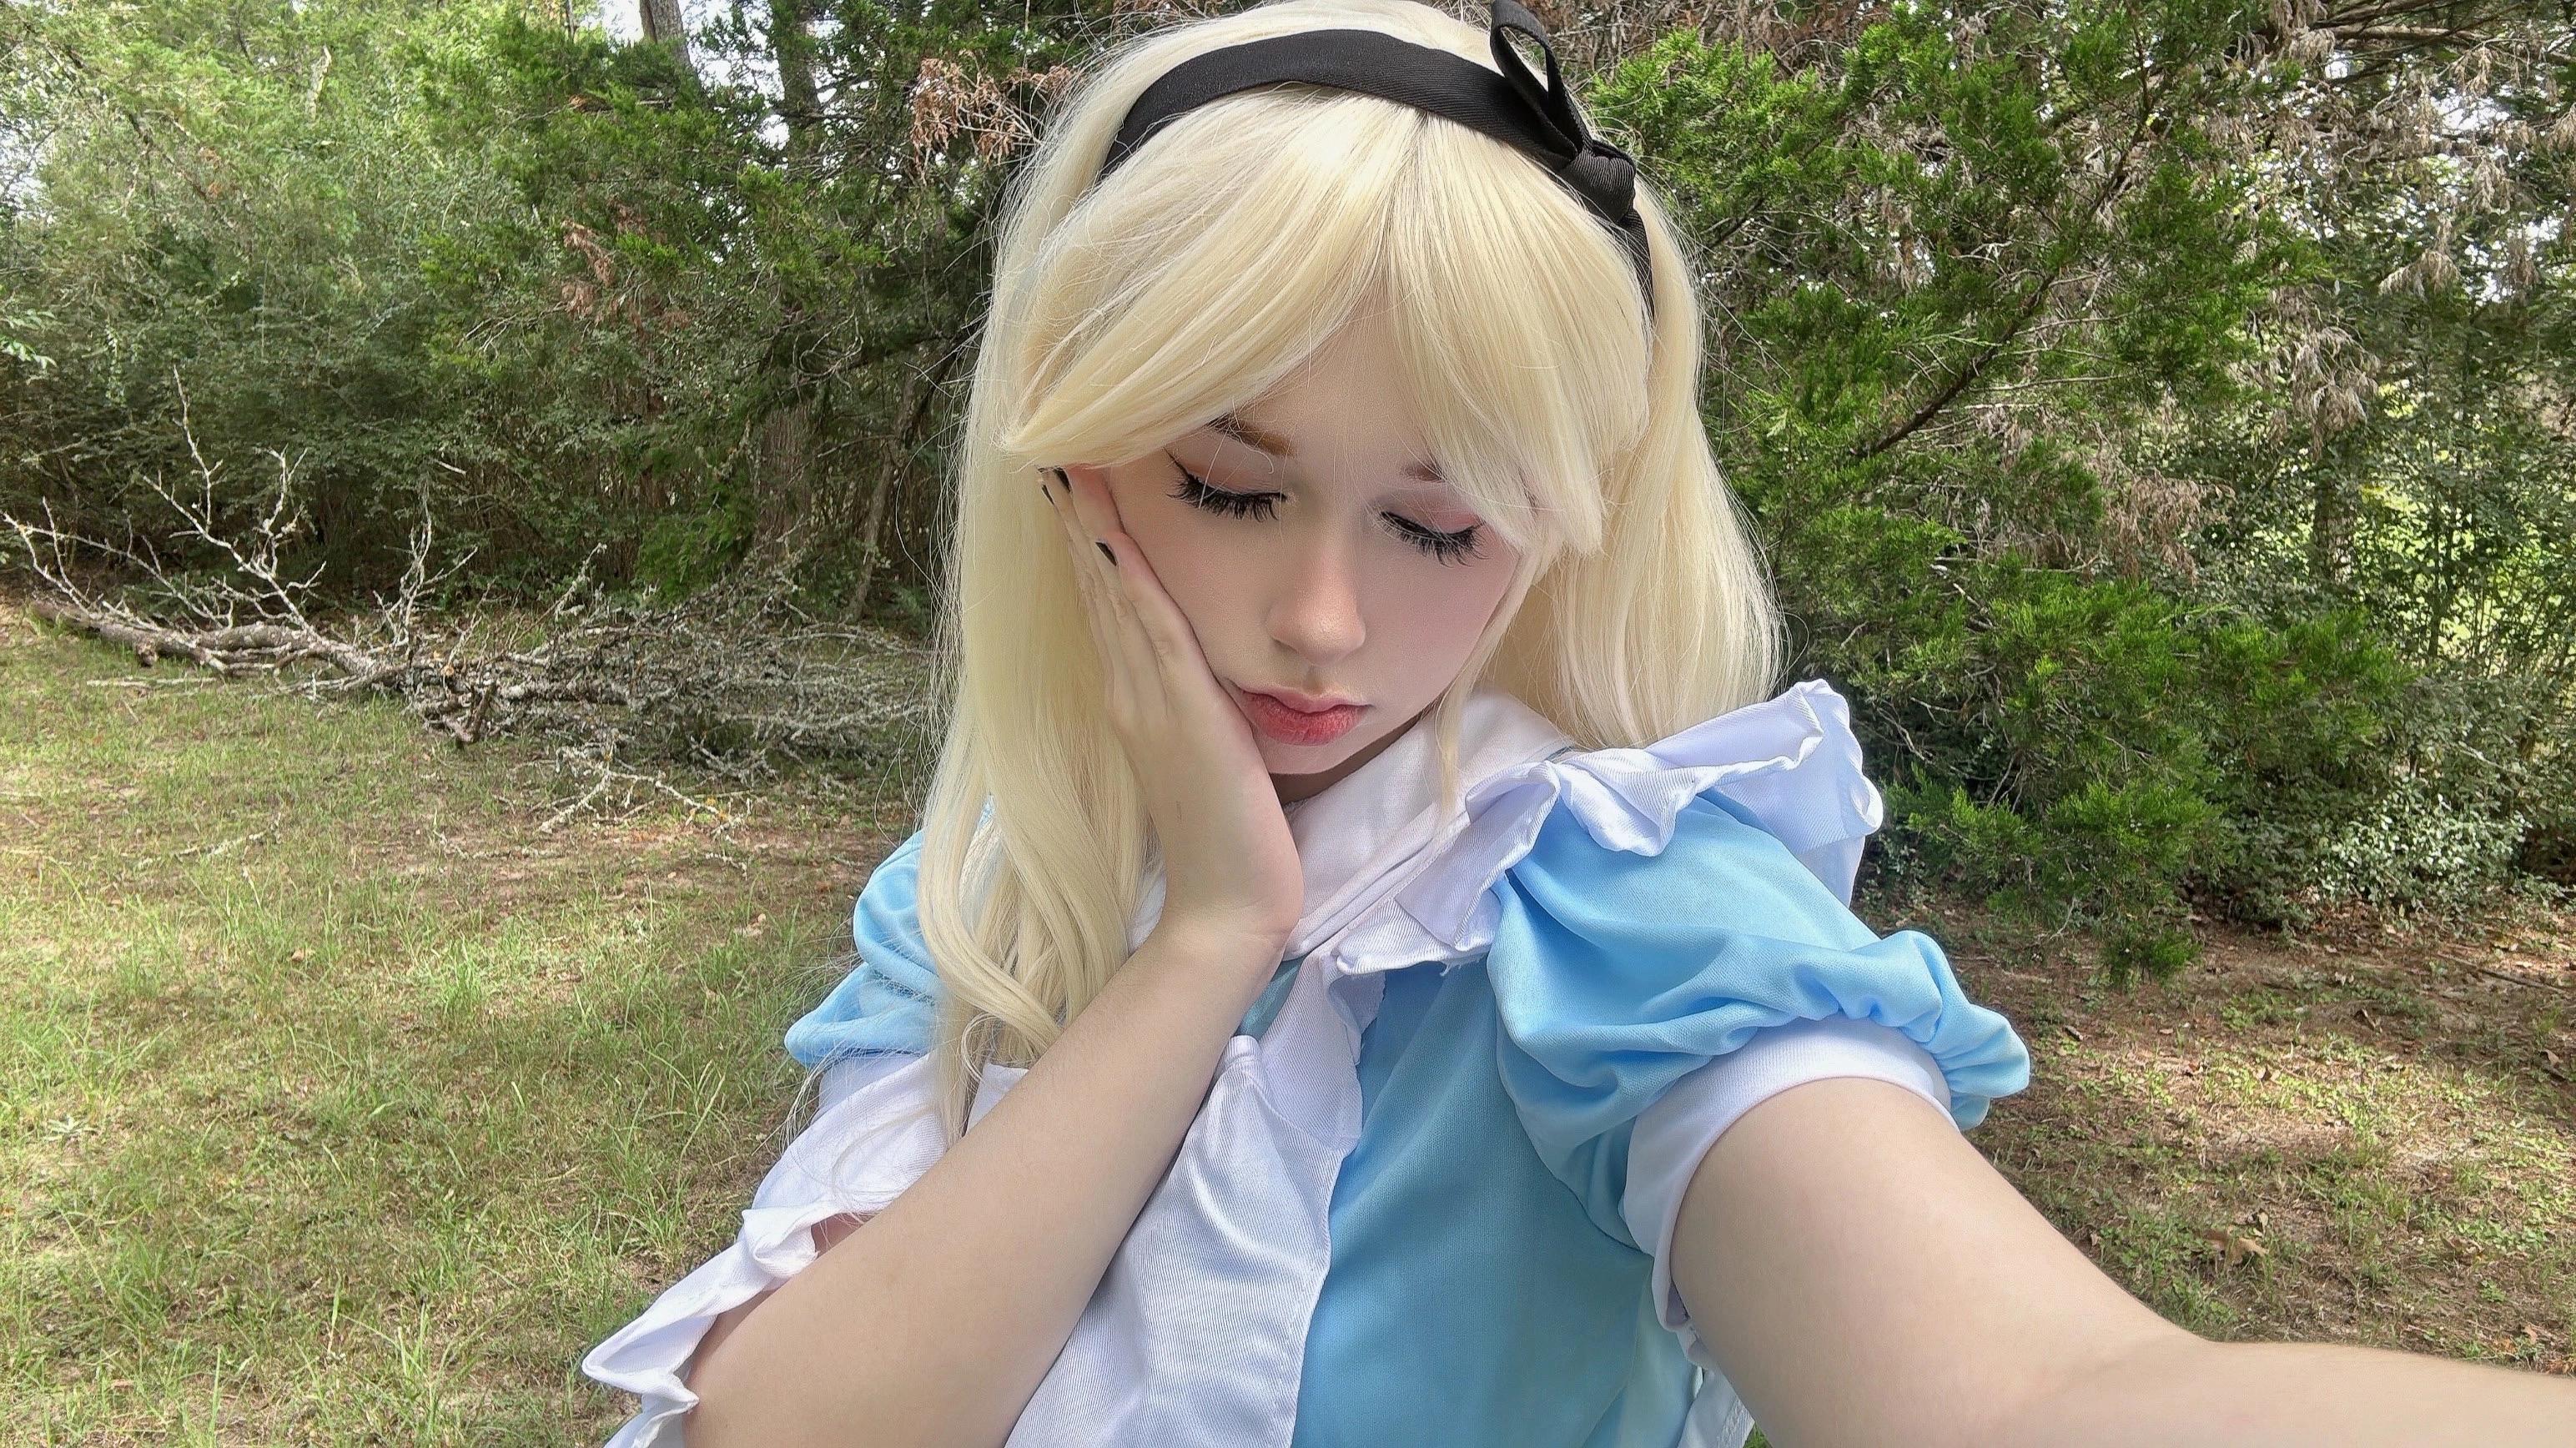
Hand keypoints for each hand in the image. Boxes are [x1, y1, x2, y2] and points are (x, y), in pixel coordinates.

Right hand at [1041, 465, 1303, 948]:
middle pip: (1097, 586)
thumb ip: (1194, 704)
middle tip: (1053, 445)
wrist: (1227, 908)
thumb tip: (1199, 660)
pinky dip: (1134, 585)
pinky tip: (1117, 541)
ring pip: (1116, 599)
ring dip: (1094, 530)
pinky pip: (1155, 636)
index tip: (1073, 477)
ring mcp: (1149, 704)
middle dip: (1078, 515)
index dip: (1089, 536)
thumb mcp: (1207, 751)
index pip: (1106, 601)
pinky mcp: (1183, 717)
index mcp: (1134, 699)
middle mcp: (1129, 693)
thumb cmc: (1228, 836)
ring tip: (1072, 467)